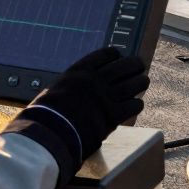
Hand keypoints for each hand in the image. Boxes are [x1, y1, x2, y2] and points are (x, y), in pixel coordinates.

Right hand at [1, 48, 148, 184]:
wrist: (48, 135)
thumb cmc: (46, 115)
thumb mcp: (57, 88)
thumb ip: (73, 83)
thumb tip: (80, 83)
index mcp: (80, 71)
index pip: (107, 54)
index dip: (116, 55)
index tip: (120, 57)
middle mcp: (96, 80)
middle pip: (127, 65)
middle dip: (135, 65)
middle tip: (138, 66)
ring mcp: (106, 97)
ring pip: (136, 83)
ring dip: (141, 82)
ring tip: (142, 82)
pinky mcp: (114, 115)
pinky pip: (135, 104)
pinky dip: (137, 103)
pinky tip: (134, 104)